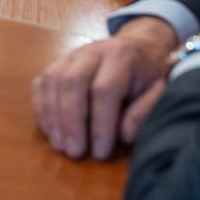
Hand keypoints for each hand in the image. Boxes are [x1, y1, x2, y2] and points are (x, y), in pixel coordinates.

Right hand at [32, 17, 177, 160]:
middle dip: (70, 121)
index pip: (104, 89)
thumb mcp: (159, 91)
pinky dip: (41, 107)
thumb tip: (124, 134)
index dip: (100, 124)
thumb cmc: (148, 75)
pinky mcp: (59, 62)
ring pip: (52, 80)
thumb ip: (145, 112)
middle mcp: (92, 51)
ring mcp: (71, 55)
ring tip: (60, 145)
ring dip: (52, 116)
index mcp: (121, 57)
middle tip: (74, 151)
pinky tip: (49, 130)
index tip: (100, 153)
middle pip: (72, 81)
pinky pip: (41, 82)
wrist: (139, 46)